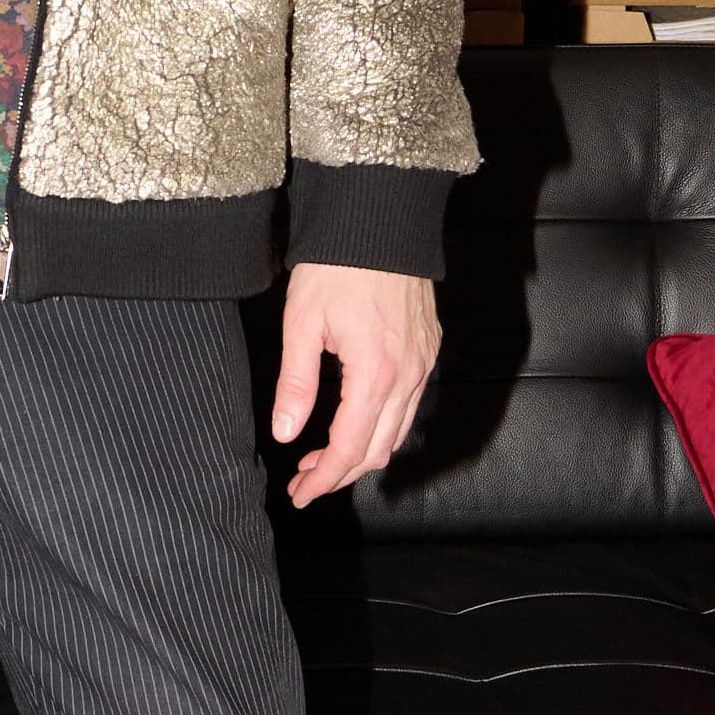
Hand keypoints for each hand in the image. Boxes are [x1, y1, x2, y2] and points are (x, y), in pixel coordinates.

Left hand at [272, 264, 438, 507]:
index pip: (348, 448)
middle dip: (340, 475)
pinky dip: (382, 426)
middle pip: (377, 450)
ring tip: (322, 458)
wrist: (381, 219)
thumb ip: (296, 383)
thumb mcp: (302, 323)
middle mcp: (408, 375)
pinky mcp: (428, 349)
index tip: (299, 494)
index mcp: (375, 374)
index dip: (322, 479)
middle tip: (304, 483)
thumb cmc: (336, 266)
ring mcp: (424, 363)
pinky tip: (354, 421)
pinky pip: (410, 405)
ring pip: (397, 432)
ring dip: (361, 453)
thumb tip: (286, 433)